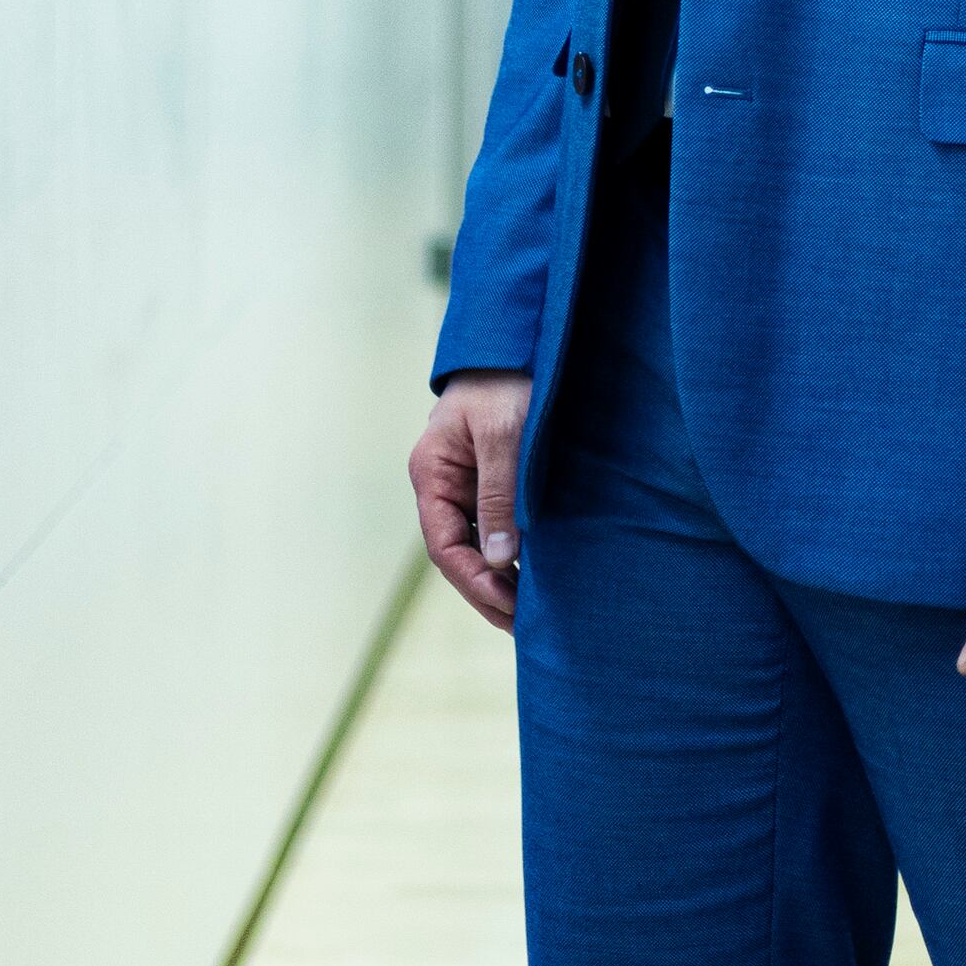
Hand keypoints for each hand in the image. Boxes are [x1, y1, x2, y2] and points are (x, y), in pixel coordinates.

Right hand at [410, 371, 531, 631]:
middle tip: (522, 624)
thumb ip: (499, 494)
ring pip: (476, 544)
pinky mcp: (490, 480)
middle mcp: (442, 485)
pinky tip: (533, 575)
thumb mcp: (504, 435)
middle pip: (458, 553)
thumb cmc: (507, 379)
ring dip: (500, 577)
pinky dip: (511, 553)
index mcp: (432, 474)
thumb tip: (500, 558)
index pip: (444, 545)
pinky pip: (495, 526)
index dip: (473, 580)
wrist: (517, 340)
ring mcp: (464, 484)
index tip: (506, 604)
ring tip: (530, 613)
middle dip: (487, 590)